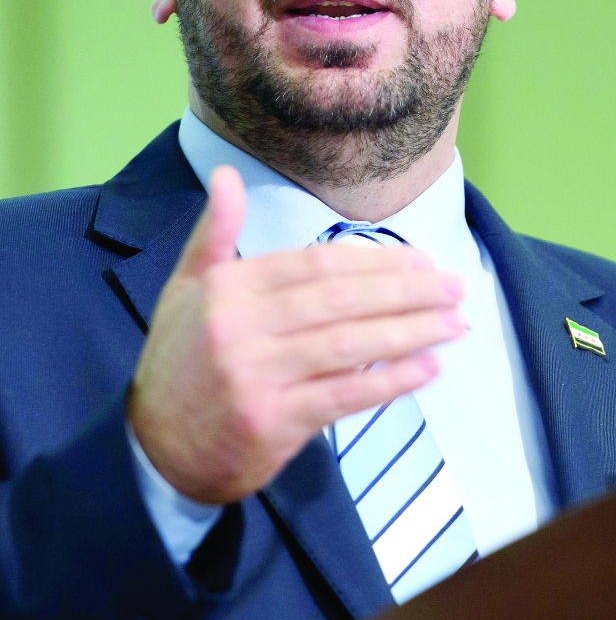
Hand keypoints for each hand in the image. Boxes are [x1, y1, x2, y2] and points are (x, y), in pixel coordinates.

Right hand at [128, 166, 465, 503]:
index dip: (374, 261)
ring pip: (349, 345)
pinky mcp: (272, 422)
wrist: (155, 446)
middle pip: (340, 300)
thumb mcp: (186, 286)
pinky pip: (344, 396)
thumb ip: (215, 231)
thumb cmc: (182, 358)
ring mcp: (257, 376)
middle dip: (406, 291)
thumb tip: (227, 174)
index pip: (316, 265)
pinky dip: (389, 382)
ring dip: (410, 332)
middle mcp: (240, 327)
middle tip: (455, 286)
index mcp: (227, 287)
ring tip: (455, 322)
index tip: (421, 261)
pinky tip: (427, 368)